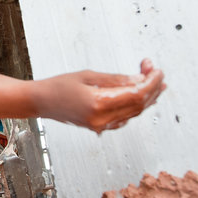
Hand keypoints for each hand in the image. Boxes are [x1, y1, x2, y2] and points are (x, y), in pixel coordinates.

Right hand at [36, 58, 165, 132]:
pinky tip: (141, 94)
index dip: (151, 82)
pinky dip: (136, 105)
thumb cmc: (58, 86)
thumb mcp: (88, 75)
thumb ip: (116, 80)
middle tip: (155, 71)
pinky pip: (125, 118)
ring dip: (147, 97)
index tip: (156, 70)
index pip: (136, 94)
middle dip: (152, 87)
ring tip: (153, 80)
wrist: (40, 102)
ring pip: (134, 113)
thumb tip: (140, 80)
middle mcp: (101, 119)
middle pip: (139, 105)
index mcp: (98, 104)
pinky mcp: (100, 127)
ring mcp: (101, 126)